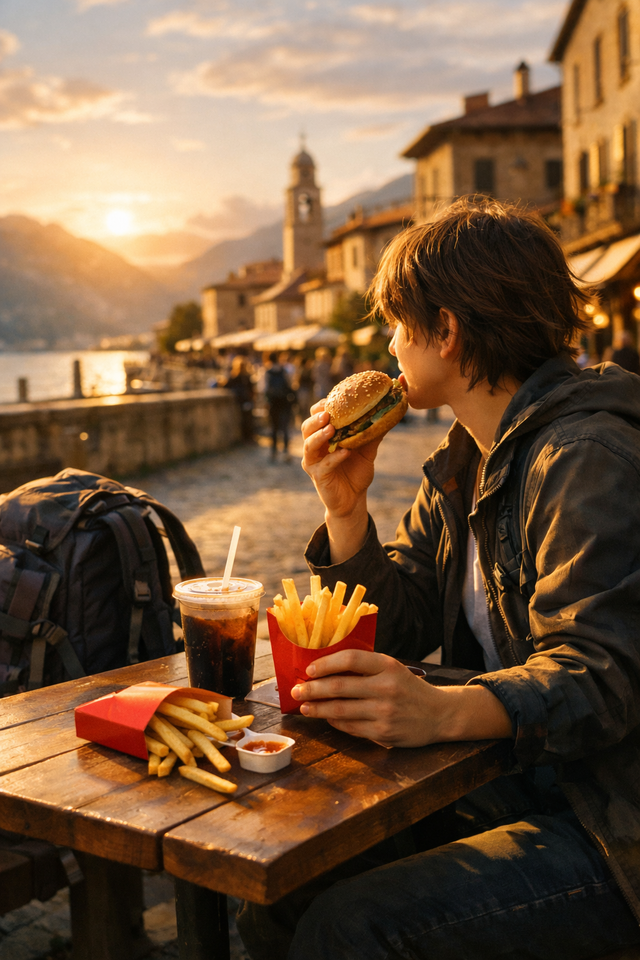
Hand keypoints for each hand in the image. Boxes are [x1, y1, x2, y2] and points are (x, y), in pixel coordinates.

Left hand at [291, 649, 512, 747]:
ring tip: (304, 706)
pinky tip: (325, 717)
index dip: (325, 664)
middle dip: (312, 689)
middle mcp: (386, 687)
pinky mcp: (383, 733)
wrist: (439, 714)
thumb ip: (364, 667)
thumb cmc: (408, 688)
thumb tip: (324, 668)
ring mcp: (384, 712)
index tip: (309, 669)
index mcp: (387, 666)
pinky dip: (334, 721)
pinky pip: (350, 727)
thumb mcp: (392, 669)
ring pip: (340, 710)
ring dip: (317, 708)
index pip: (349, 659)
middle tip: (296, 690)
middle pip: (339, 687)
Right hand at [301, 402, 381, 521]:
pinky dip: (334, 457)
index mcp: (323, 436)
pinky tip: (345, 452)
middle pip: (307, 427)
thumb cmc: (356, 471)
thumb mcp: (368, 450)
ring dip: (319, 436)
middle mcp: (314, 447)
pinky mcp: (318, 476)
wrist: (354, 499)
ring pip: (309, 445)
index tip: (333, 398)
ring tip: (331, 429)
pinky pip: (323, 465)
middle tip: (328, 413)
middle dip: (316, 419)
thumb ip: (374, 433)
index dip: (321, 406)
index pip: (316, 416)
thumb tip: (389, 412)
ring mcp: (313, 462)